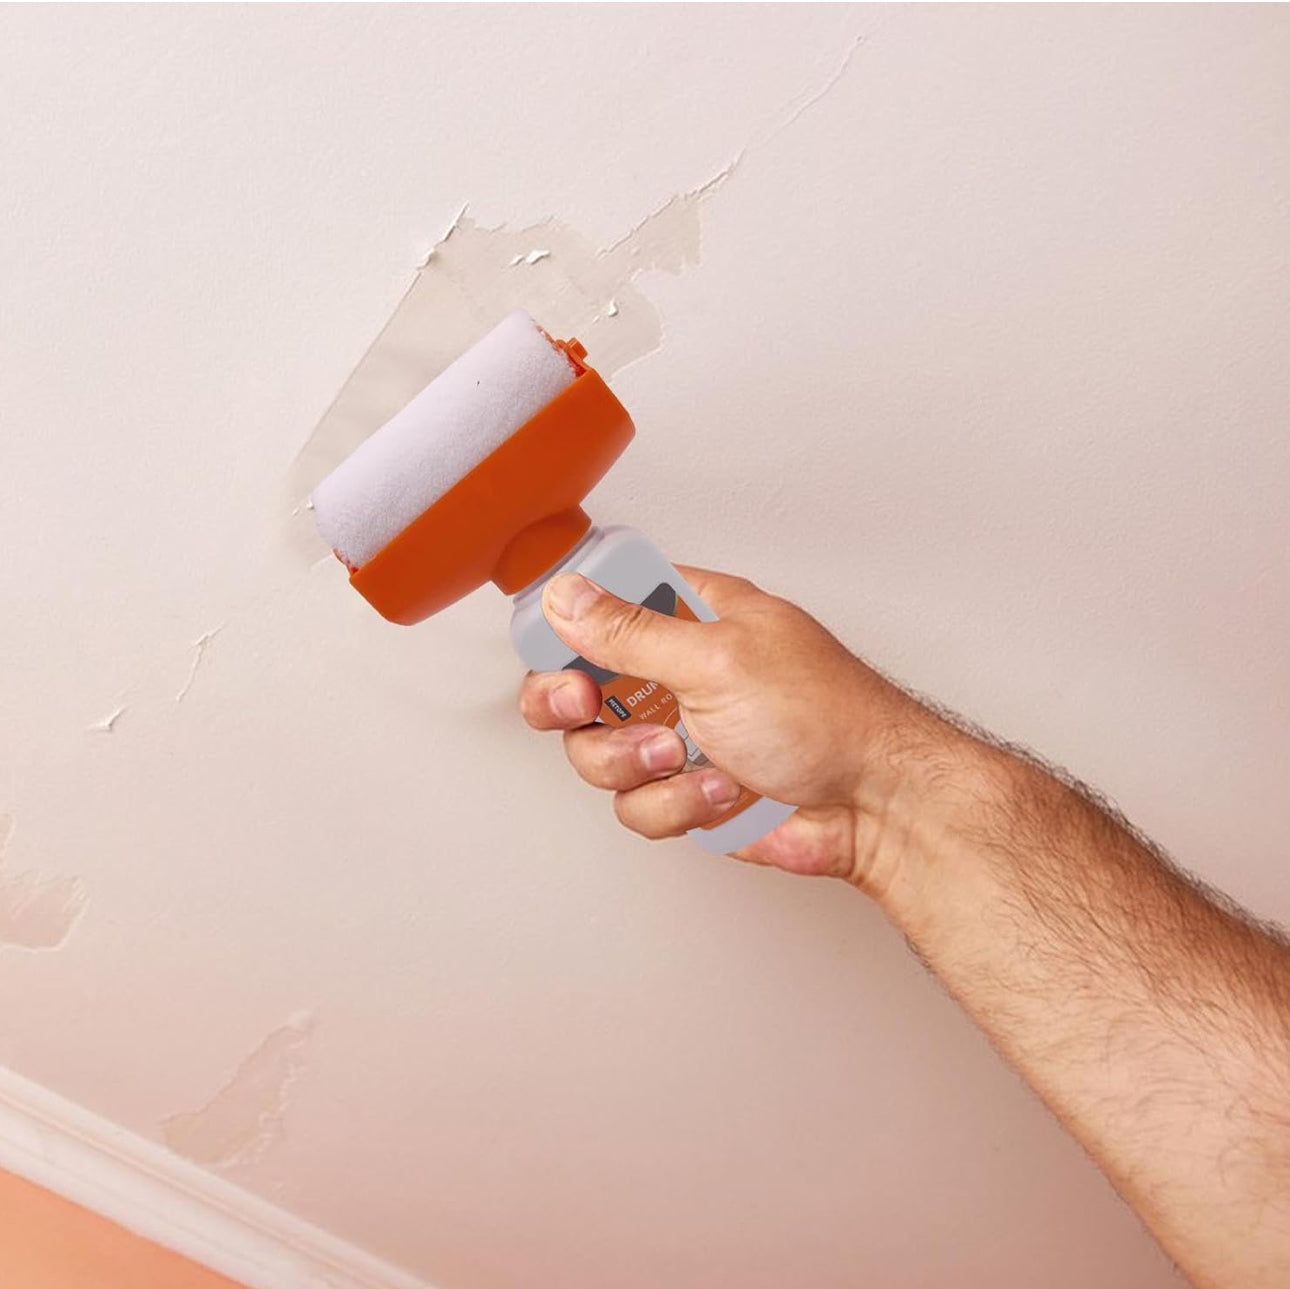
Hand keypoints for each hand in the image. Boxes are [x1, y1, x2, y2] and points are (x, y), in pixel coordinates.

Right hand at [518, 566, 961, 890]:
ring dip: (635, 763)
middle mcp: (676, 672)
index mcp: (688, 617)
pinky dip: (676, 804)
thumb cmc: (827, 717)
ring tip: (684, 755)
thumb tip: (567, 595)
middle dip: (574, 707)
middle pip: (575, 686)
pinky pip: (635, 805)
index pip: (597, 608)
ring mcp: (678, 734)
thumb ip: (632, 631)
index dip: (563, 633)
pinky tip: (722, 791)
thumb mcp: (718, 658)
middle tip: (589, 708)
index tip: (562, 659)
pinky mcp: (685, 792)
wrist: (875, 807)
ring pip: (596, 754)